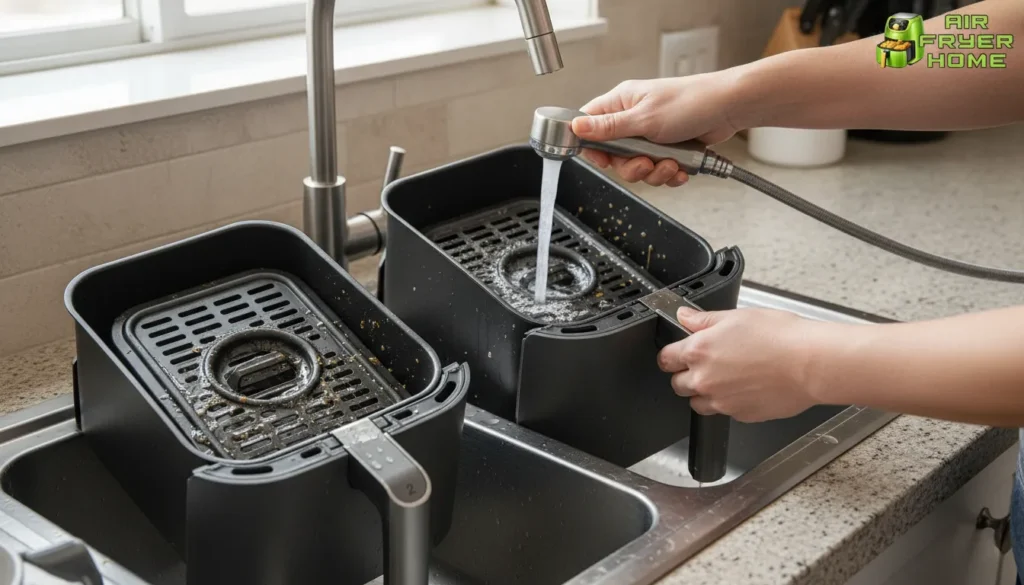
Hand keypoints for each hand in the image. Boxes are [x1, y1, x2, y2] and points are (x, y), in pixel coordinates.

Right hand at [571, 72, 744, 186]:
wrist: (728, 109)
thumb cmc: (690, 102)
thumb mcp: (643, 119)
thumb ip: (608, 128)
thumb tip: (576, 126)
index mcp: (621, 103)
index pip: (589, 124)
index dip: (591, 146)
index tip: (603, 159)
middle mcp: (633, 118)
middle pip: (614, 155)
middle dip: (631, 167)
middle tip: (645, 164)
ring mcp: (651, 134)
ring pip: (636, 166)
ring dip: (653, 173)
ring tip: (670, 165)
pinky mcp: (667, 147)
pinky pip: (657, 170)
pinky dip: (668, 174)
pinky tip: (680, 169)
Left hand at [657, 306, 836, 422]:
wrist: (810, 364)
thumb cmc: (781, 337)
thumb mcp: (736, 317)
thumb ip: (703, 320)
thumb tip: (684, 317)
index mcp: (698, 352)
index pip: (666, 359)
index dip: (671, 355)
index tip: (677, 354)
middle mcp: (704, 380)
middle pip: (677, 384)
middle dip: (686, 374)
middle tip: (708, 363)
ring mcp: (721, 402)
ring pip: (697, 403)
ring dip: (704, 392)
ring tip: (727, 378)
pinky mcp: (740, 415)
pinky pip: (723, 411)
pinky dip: (729, 402)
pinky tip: (746, 387)